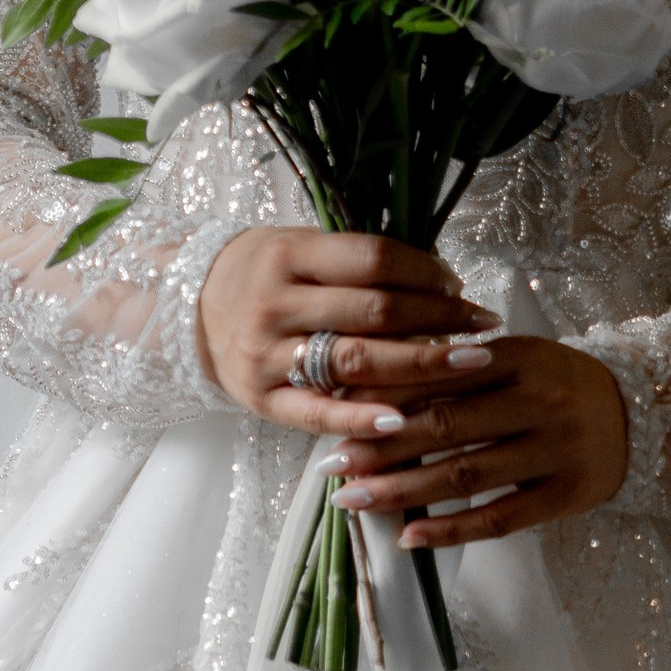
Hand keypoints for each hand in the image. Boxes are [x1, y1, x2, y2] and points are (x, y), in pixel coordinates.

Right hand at [198, 227, 496, 444]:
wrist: (186, 311)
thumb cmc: (261, 274)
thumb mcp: (298, 248)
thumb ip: (355, 264)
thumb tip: (438, 279)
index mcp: (288, 254)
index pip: (372, 258)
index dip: (425, 271)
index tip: (459, 284)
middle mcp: (275, 302)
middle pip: (373, 311)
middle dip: (440, 318)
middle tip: (484, 324)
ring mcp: (266, 353)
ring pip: (354, 361)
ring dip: (421, 364)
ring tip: (470, 364)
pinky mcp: (261, 398)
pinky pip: (317, 413)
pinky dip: (362, 418)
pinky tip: (404, 421)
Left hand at [328, 333, 629, 547]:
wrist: (639, 414)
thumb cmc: (556, 383)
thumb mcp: (517, 358)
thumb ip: (459, 368)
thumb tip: (373, 387)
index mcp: (520, 356)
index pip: (441, 374)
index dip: (387, 392)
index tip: (336, 408)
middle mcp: (539, 401)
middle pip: (447, 426)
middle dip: (382, 445)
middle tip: (330, 462)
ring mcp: (555, 451)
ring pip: (466, 475)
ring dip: (403, 491)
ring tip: (352, 500)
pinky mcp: (566, 497)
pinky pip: (499, 519)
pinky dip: (451, 530)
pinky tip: (409, 538)